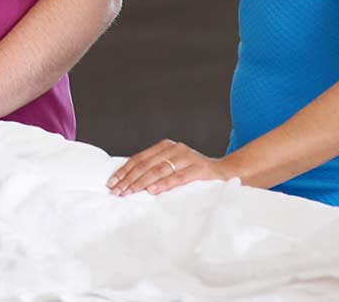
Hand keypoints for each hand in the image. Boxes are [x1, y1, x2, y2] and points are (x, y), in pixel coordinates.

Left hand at [107, 139, 235, 195]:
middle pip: (146, 165)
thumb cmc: (194, 172)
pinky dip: (164, 184)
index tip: (111, 183)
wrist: (227, 172)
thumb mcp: (173, 167)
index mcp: (165, 147)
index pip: (138, 159)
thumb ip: (155, 169)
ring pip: (159, 170)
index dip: (124, 171)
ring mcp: (188, 157)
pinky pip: (178, 177)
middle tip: (117, 191)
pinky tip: (152, 191)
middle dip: (129, 179)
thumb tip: (128, 180)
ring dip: (142, 182)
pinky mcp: (200, 169)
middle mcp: (174, 148)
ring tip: (130, 192)